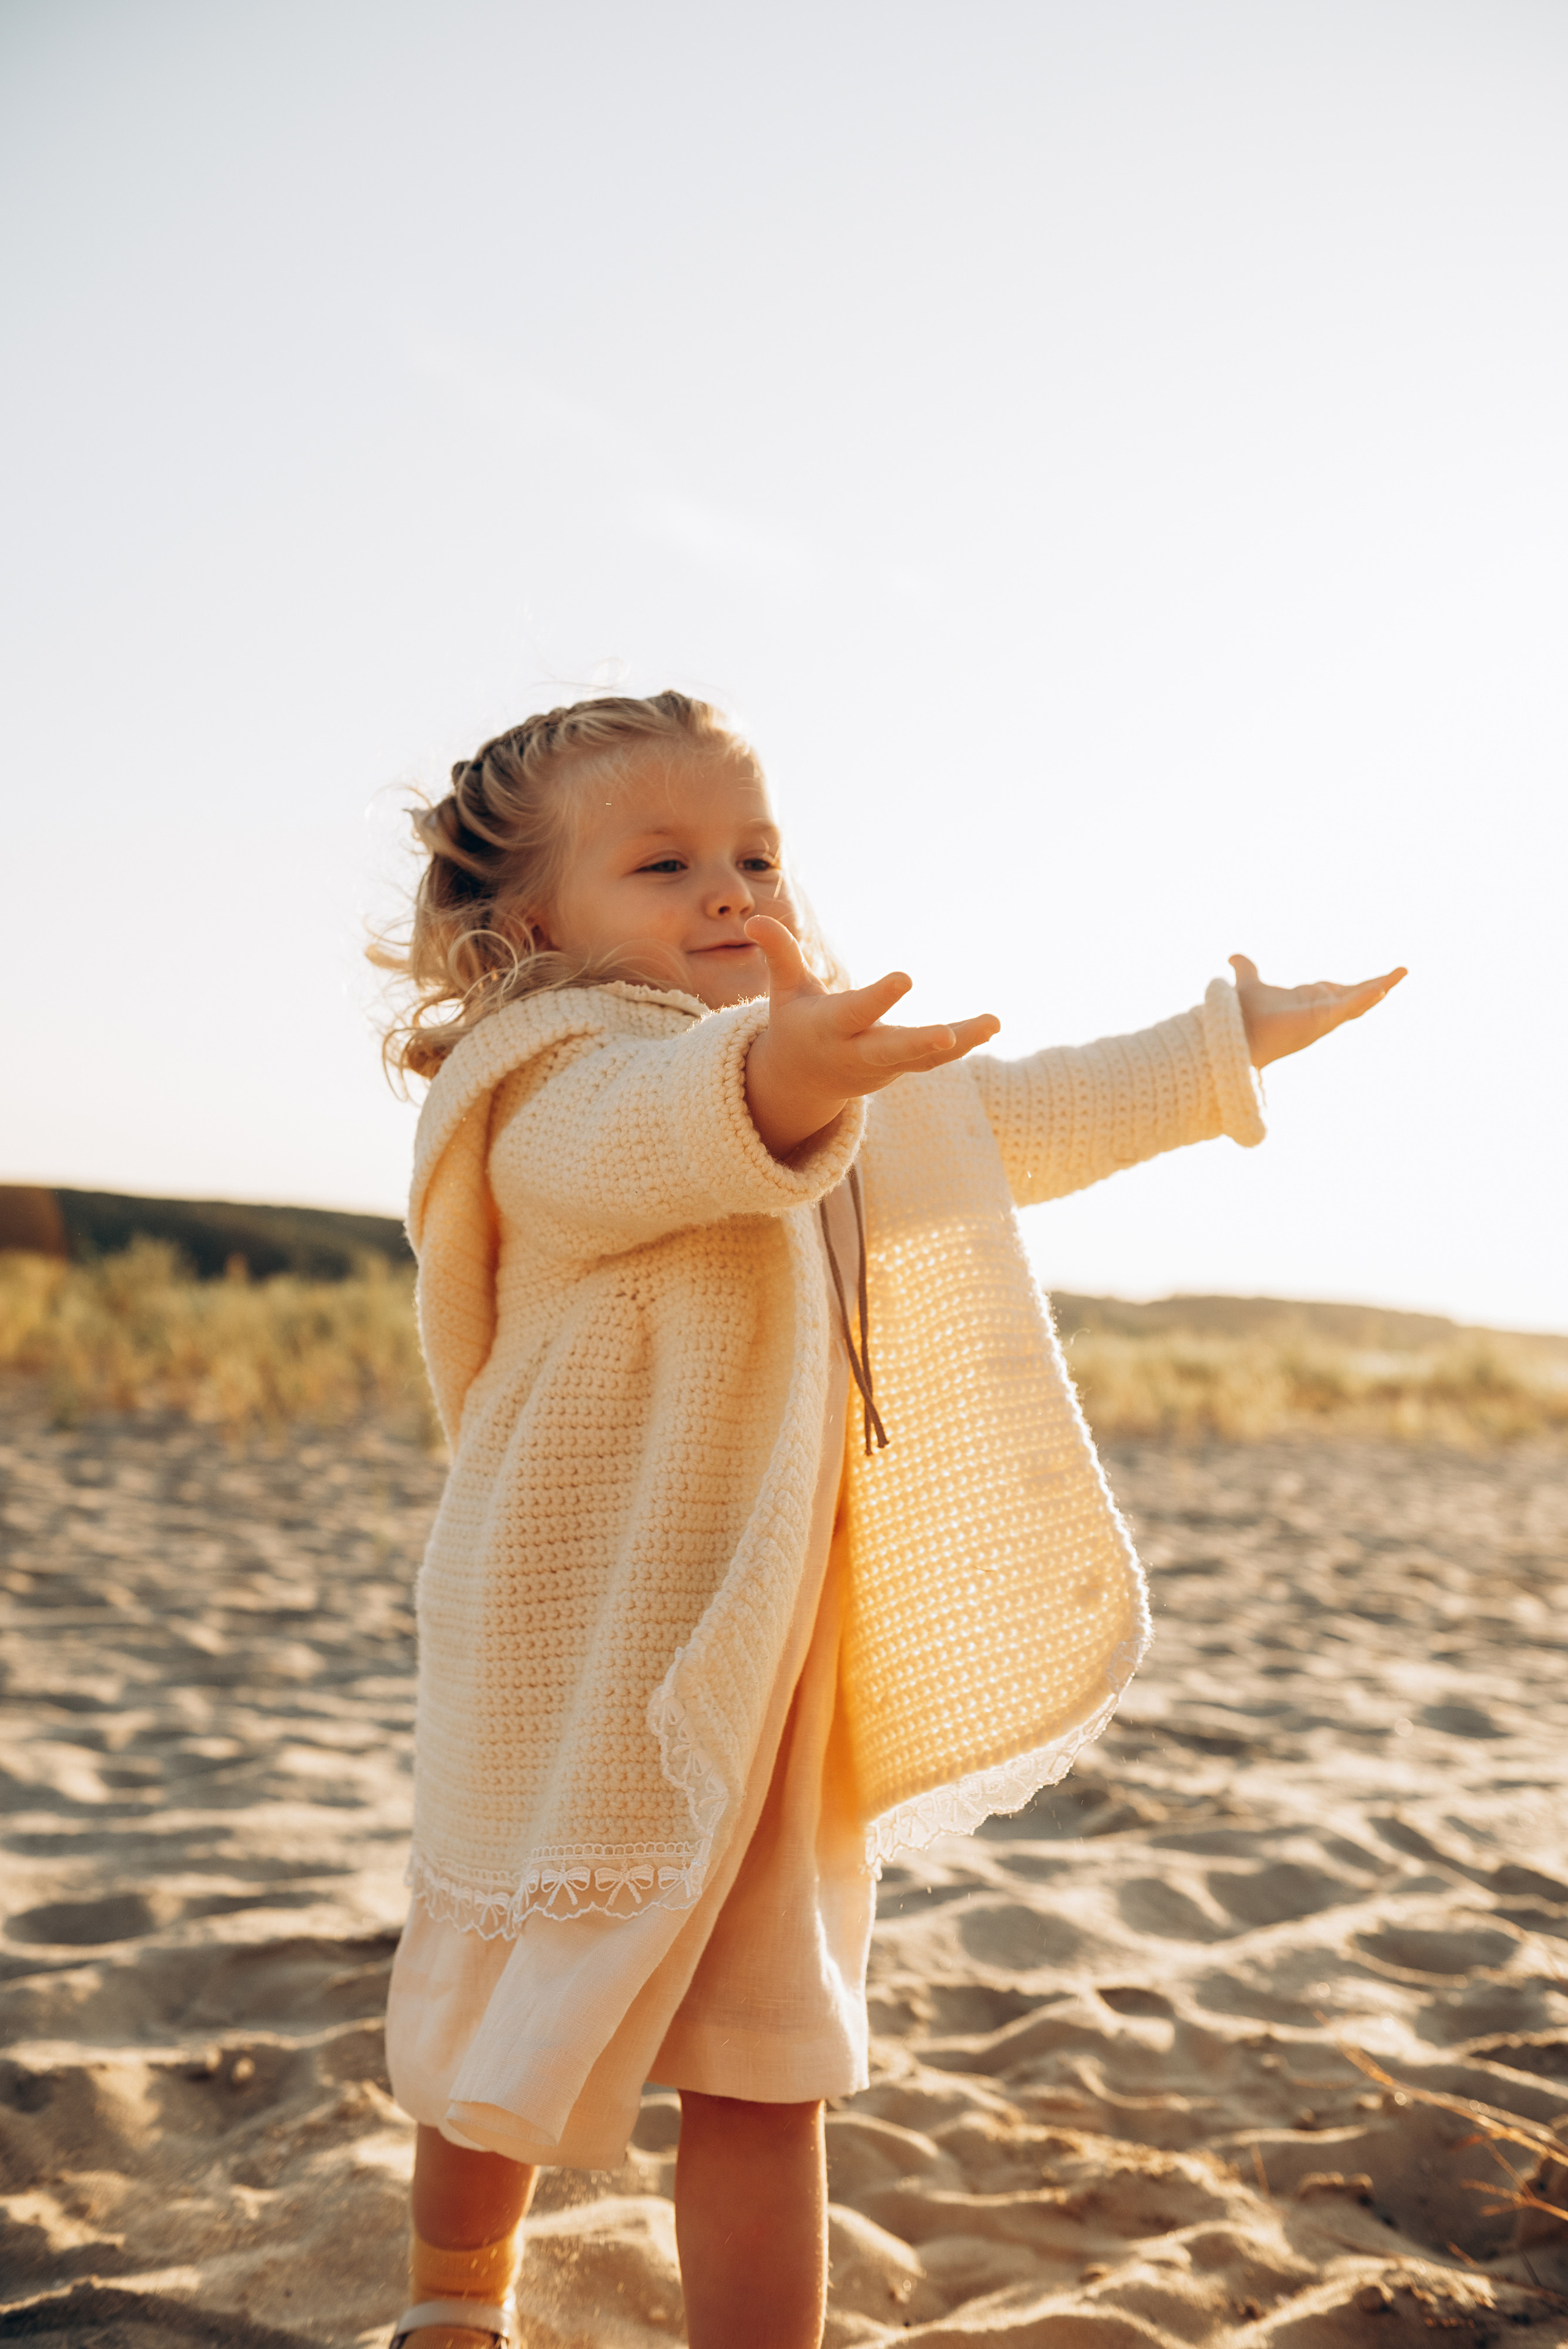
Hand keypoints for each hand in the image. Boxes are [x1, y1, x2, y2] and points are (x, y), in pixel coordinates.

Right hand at [743, 916, 1000, 1159]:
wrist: (804, 1080)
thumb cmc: (797, 1022)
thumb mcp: (786, 990)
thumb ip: (780, 954)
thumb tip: (753, 918)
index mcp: (828, 1029)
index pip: (856, 1013)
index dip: (880, 998)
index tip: (907, 978)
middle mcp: (857, 1052)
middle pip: (891, 1050)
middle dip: (919, 1044)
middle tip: (949, 1035)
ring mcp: (883, 1066)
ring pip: (924, 1060)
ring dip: (960, 1044)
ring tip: (993, 1022)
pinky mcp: (902, 1068)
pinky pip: (935, 1061)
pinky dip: (963, 1045)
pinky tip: (991, 1025)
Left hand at [1230, 953, 1405, 1069]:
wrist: (1237, 1033)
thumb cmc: (1244, 1016)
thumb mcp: (1249, 984)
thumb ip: (1246, 970)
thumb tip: (1232, 956)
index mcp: (1310, 1003)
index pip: (1340, 992)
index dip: (1357, 985)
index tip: (1375, 980)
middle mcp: (1321, 1012)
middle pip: (1357, 997)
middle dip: (1379, 985)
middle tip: (1401, 972)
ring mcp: (1324, 1017)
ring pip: (1359, 1002)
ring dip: (1381, 987)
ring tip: (1402, 973)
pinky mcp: (1322, 1020)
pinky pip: (1348, 1009)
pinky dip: (1365, 998)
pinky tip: (1383, 989)